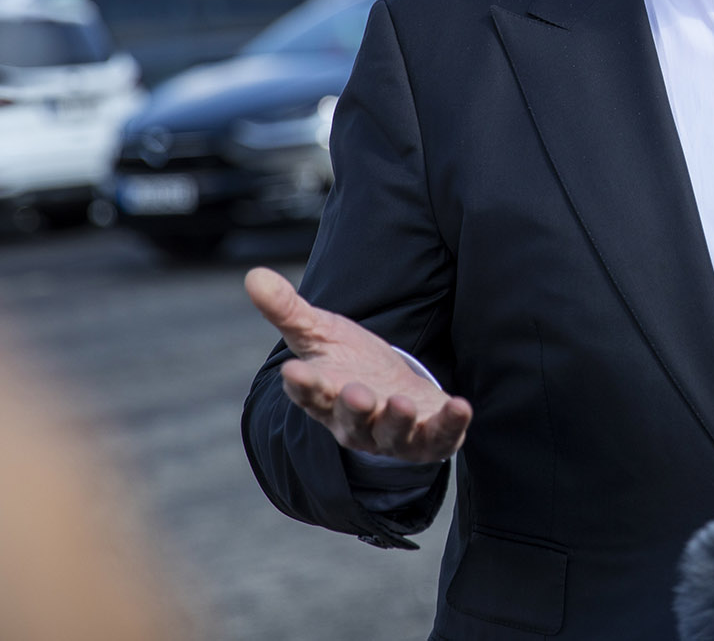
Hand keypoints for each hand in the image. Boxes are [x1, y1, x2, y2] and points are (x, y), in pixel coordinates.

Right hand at [245, 267, 471, 463]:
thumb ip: (288, 310)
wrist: (393, 396)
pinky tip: (460, 406)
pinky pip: (438, 438)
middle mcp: (356, 421)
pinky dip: (450, 426)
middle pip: (350, 420)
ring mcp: (392, 433)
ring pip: (391, 434)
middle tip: (354, 392)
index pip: (309, 391)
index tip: (294, 371)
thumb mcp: (320, 333)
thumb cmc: (350, 365)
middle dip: (353, 408)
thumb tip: (252, 275)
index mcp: (326, 395)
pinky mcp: (428, 438)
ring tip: (399, 403)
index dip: (303, 384)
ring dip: (396, 421)